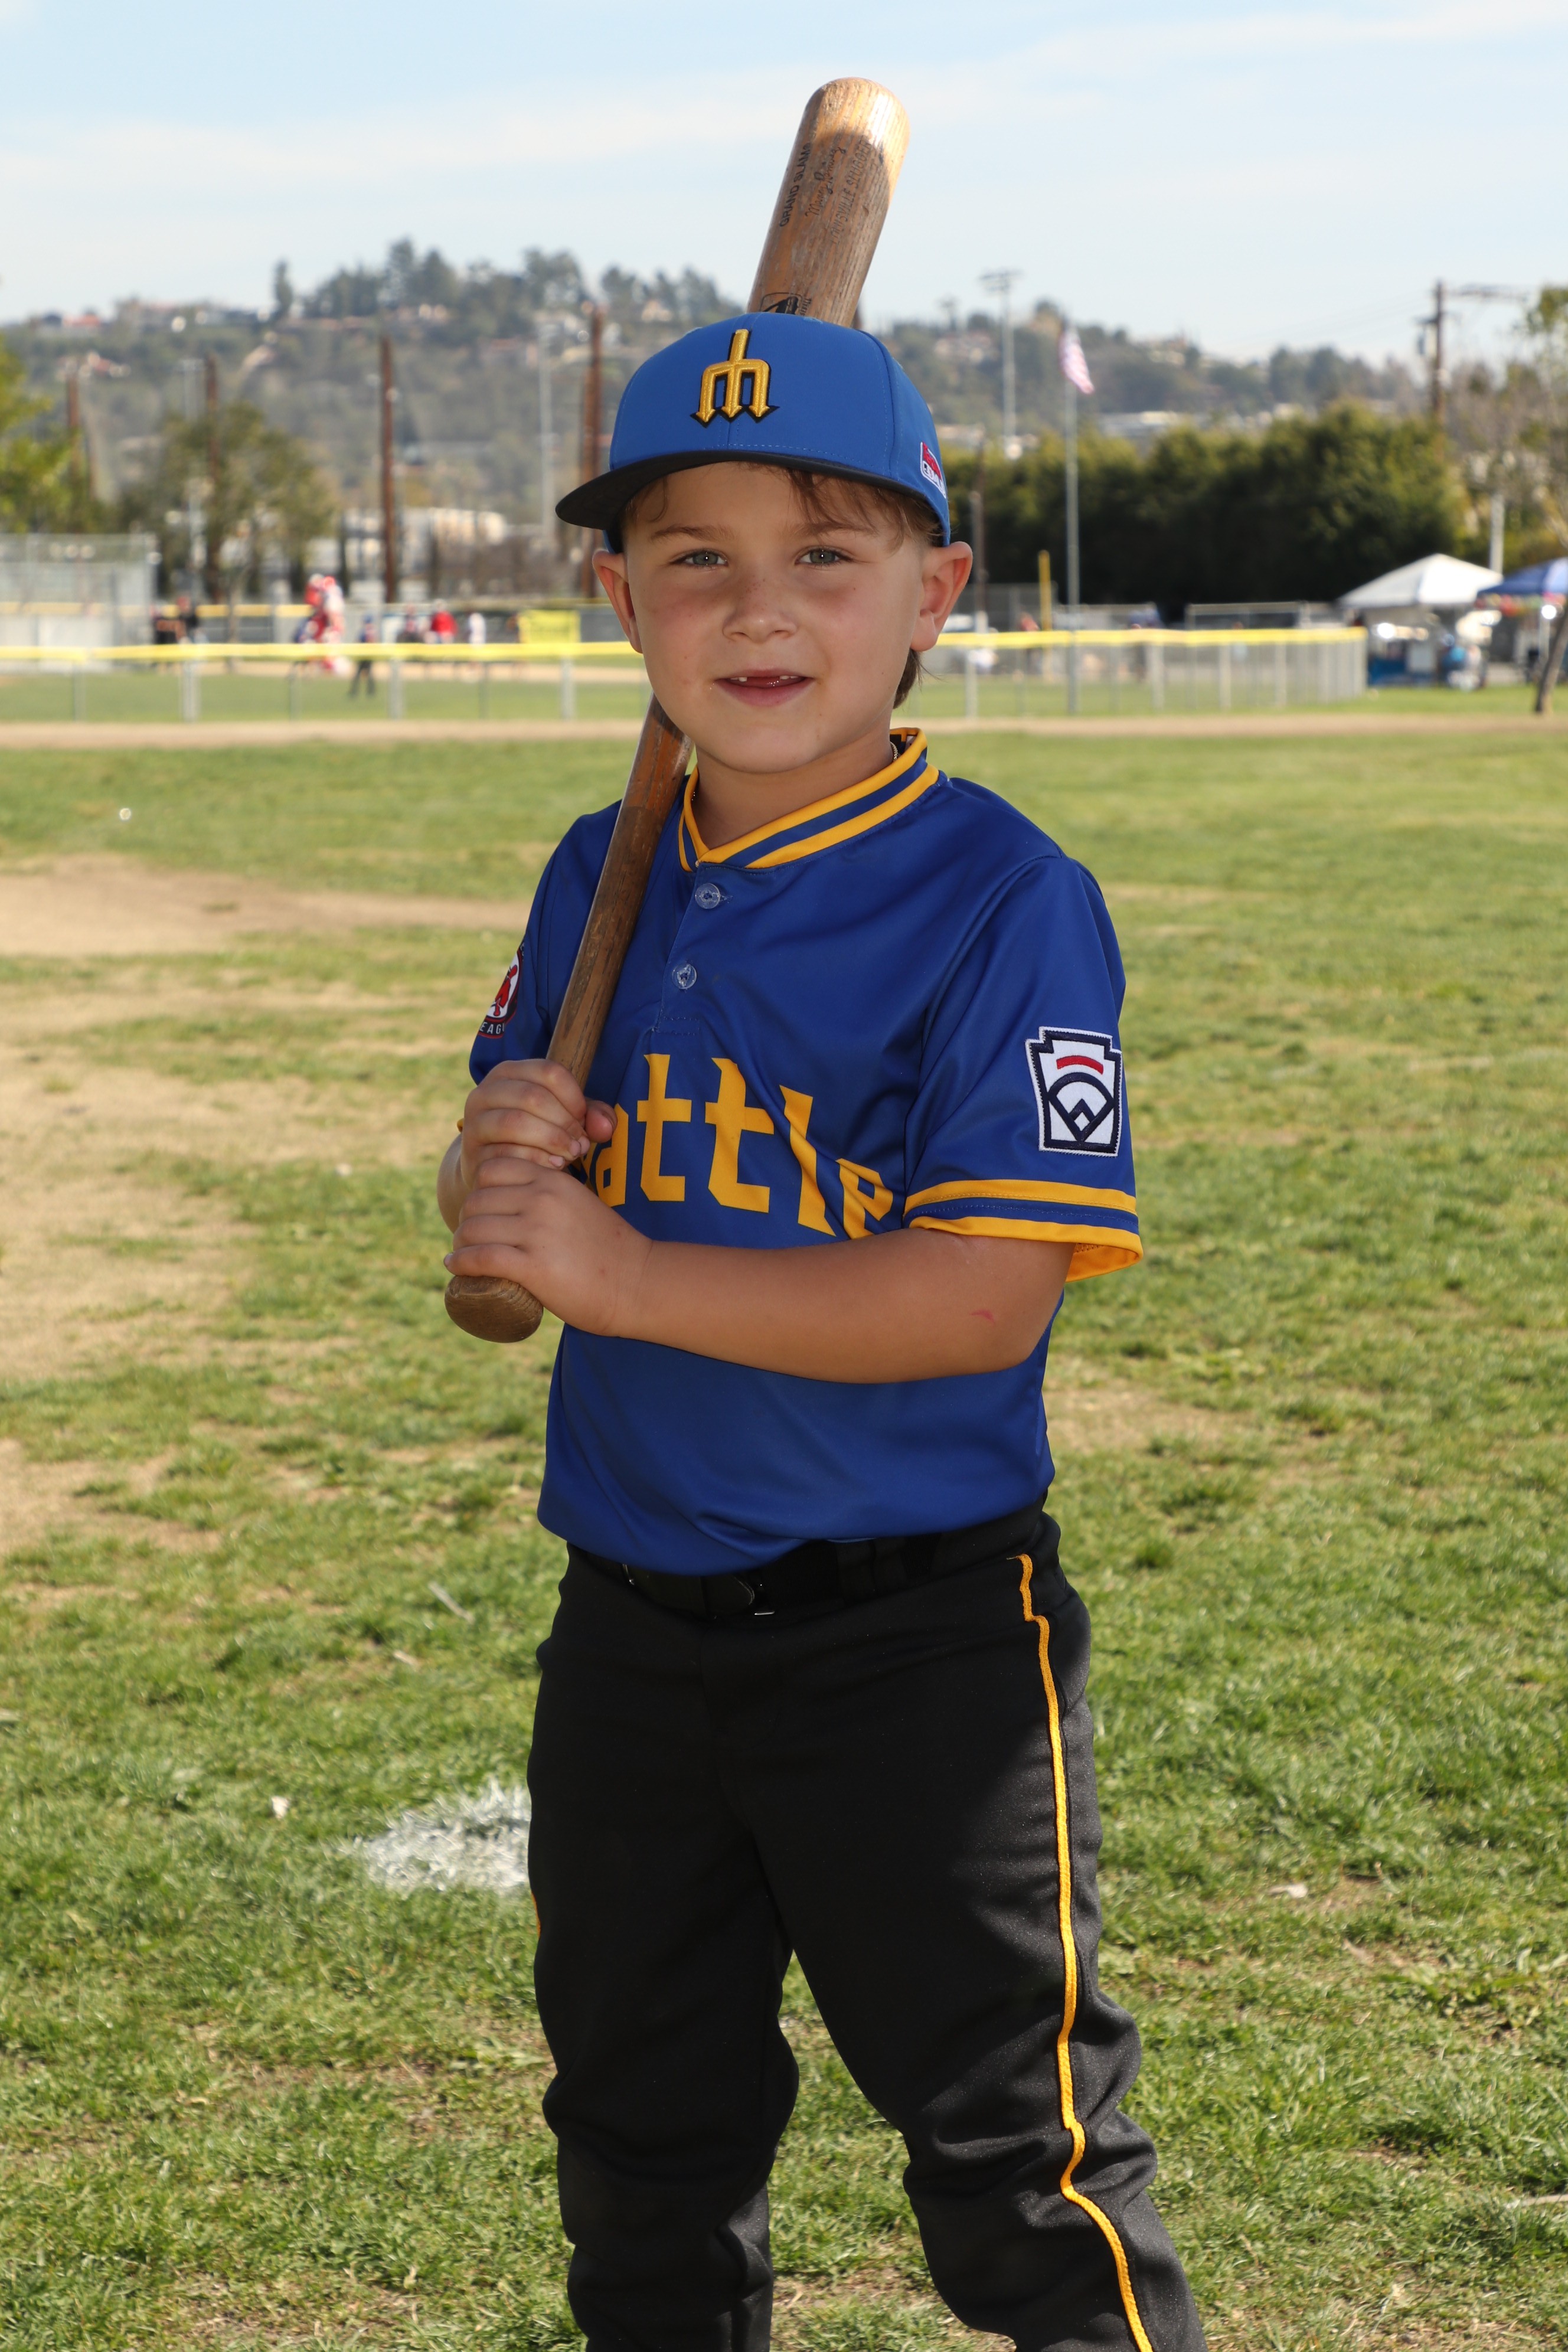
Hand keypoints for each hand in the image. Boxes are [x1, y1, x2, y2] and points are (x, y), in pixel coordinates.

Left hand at [444, 1158, 650, 1334]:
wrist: (639, 1283)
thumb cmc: (610, 1250)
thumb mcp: (580, 1205)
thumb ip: (552, 1198)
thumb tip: (520, 1205)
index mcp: (553, 1181)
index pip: (492, 1169)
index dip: (480, 1189)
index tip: (481, 1210)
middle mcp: (542, 1199)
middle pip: (477, 1198)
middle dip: (466, 1218)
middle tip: (468, 1238)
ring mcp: (537, 1232)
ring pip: (473, 1227)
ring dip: (460, 1241)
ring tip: (461, 1253)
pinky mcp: (533, 1266)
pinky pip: (480, 1257)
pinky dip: (461, 1262)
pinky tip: (454, 1266)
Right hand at [458, 1059, 615, 1187]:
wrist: (494, 1168)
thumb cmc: (537, 1136)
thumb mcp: (564, 1118)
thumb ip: (591, 1116)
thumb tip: (605, 1126)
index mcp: (509, 1072)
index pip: (549, 1071)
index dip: (574, 1096)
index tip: (583, 1119)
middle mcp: (486, 1091)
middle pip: (533, 1096)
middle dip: (564, 1123)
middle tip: (581, 1144)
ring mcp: (475, 1121)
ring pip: (516, 1122)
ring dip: (551, 1141)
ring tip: (569, 1156)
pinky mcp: (472, 1151)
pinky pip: (506, 1153)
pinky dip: (536, 1160)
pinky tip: (553, 1168)